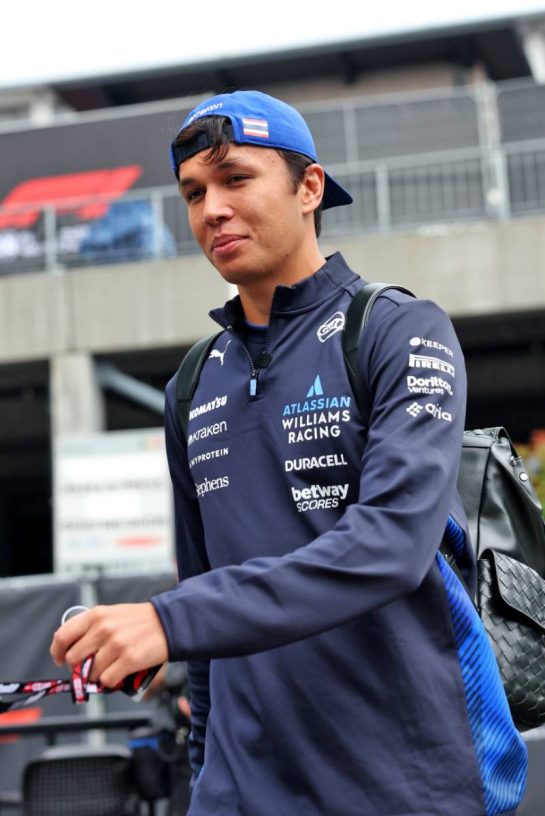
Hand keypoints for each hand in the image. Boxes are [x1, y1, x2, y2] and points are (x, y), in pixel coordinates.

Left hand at [49, 603, 168, 689]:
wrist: (169, 623)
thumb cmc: (139, 621)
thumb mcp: (111, 614)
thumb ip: (91, 629)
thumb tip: (71, 653)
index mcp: (96, 615)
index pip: (63, 636)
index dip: (57, 652)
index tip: (60, 659)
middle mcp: (103, 628)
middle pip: (73, 659)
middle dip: (79, 668)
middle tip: (90, 668)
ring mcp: (116, 644)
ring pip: (90, 673)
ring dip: (97, 676)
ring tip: (109, 669)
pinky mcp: (128, 660)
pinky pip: (106, 681)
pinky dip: (110, 682)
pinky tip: (119, 673)